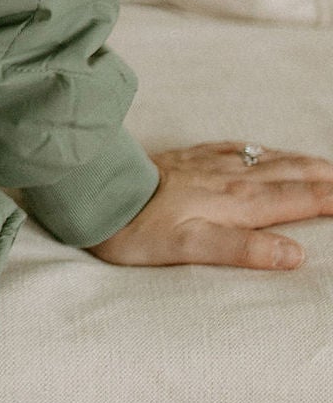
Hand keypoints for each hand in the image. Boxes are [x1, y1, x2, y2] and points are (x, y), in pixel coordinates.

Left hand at [91, 141, 332, 269]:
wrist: (94, 191)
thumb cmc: (137, 227)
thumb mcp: (190, 247)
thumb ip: (242, 249)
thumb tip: (294, 254)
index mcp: (237, 202)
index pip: (298, 200)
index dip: (332, 199)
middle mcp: (230, 177)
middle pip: (291, 175)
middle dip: (327, 178)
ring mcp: (209, 164)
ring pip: (269, 159)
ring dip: (302, 162)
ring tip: (326, 166)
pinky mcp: (188, 158)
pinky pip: (237, 148)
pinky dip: (263, 150)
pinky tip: (264, 149)